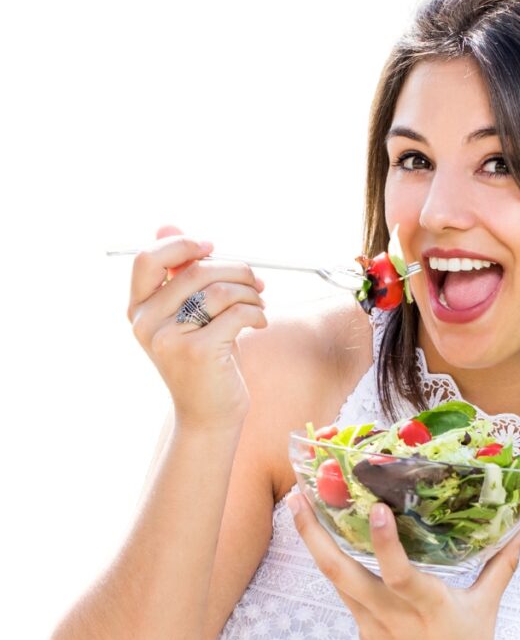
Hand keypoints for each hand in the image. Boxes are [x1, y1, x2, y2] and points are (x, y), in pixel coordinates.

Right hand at [127, 225, 267, 432]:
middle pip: (196, 271)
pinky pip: (236, 313)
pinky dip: (256, 312)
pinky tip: (259, 322)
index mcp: (138, 308)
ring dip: (250, 291)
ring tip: (260, 303)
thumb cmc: (204, 358)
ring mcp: (168, 338)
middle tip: (257, 280)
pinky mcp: (197, 352)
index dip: (181, 245)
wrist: (208, 414)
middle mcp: (145, 322)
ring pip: (219, 290)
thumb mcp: (188, 314)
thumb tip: (167, 225)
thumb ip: (178, 274)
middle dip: (236, 269)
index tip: (211, 247)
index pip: (147, 259)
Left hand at [287, 481, 519, 639]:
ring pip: (336, 581)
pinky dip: (338, 568)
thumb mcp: (485, 607)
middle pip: (342, 574)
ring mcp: (371, 628)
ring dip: (314, 544)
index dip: (385, 542)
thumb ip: (502, 564)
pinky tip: (330, 543)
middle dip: (314, 535)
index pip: (401, 573)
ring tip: (298, 506)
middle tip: (296, 496)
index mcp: (427, 605)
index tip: (375, 508)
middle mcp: (392, 615)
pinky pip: (347, 595)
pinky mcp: (363, 637)